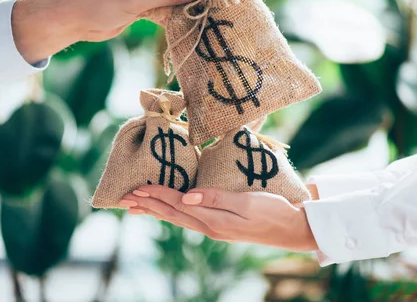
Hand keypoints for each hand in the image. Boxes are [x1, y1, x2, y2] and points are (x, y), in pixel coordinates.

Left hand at [119, 185, 318, 251]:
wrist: (292, 229)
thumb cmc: (273, 212)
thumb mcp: (247, 202)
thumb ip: (216, 198)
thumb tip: (187, 196)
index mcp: (214, 220)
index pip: (178, 205)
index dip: (157, 195)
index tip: (138, 188)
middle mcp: (210, 227)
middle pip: (172, 214)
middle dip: (147, 205)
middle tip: (124, 199)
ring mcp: (214, 229)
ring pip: (177, 219)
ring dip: (155, 211)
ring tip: (136, 207)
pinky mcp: (220, 226)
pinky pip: (188, 219)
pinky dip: (171, 214)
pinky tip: (166, 212)